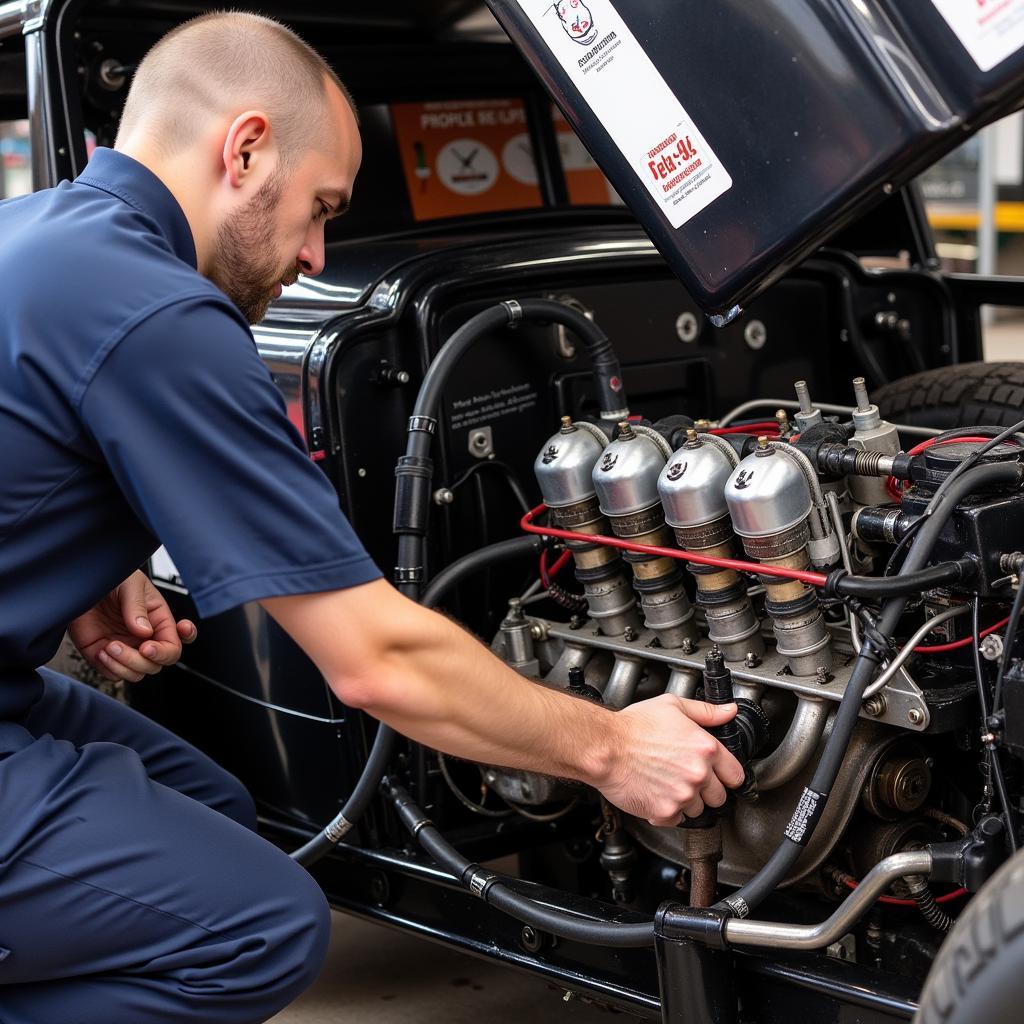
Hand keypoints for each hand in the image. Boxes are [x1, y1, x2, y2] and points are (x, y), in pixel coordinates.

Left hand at [69, 570, 196, 682]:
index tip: (149, 647)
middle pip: (156, 664)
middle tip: (117, 644)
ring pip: (137, 674)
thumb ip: (137, 606)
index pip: (175, 644)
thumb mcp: (129, 584)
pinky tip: (100, 650)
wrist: (77, 583)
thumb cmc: (110, 578)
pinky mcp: (105, 657)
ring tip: (108, 646)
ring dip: (123, 665)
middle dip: (139, 660)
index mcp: (158, 619)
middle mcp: (145, 637)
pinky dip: (109, 669)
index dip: (168, 651)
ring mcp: (126, 648)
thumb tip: (145, 632)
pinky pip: (114, 675)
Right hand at [593, 694, 744, 825]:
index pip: (736, 775)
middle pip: (719, 797)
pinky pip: (677, 821)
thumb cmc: (633, 726)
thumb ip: (706, 711)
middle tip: (686, 778)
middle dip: (706, 790)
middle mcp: (698, 774)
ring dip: (686, 801)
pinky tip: (656, 793)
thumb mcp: (672, 706)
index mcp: (706, 748)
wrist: (604, 747)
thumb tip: (729, 711)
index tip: (719, 776)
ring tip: (667, 784)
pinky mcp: (666, 812)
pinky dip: (668, 812)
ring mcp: (683, 795)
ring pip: (698, 811)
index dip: (727, 775)